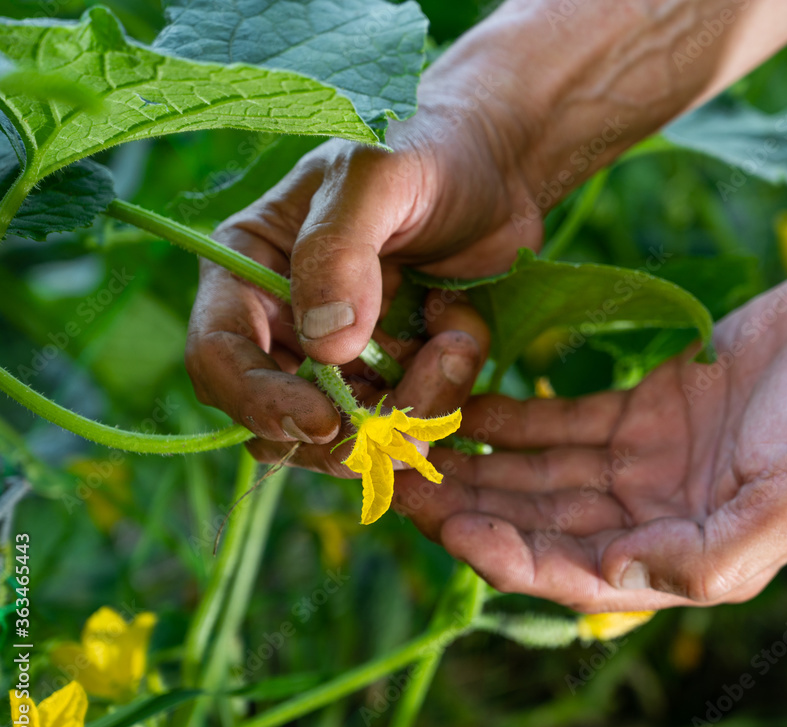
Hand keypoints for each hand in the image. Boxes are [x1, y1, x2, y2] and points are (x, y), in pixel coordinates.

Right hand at [184, 91, 540, 470]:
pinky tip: (465, 333)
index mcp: (248, 271)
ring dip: (409, 409)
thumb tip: (324, 344)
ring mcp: (339, 361)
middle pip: (277, 421)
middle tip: (405, 418)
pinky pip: (403, 424)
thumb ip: (339, 249)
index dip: (258, 402)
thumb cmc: (424, 155)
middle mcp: (283, 326)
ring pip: (347, 437)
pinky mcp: (391, 381)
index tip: (324, 421)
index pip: (217, 356)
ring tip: (459, 339)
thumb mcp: (375, 177)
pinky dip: (443, 397)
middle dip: (344, 431)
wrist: (495, 173)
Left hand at [396, 255, 786, 611]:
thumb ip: (705, 562)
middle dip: (471, 507)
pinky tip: (469, 405)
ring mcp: (645, 460)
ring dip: (481, 464)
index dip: (506, 554)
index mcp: (685, 556)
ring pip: (541, 471)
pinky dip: (516, 417)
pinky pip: (563, 420)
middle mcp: (654, 516)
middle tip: (401, 483)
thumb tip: (612, 580)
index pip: (573, 569)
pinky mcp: (644, 407)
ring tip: (420, 444)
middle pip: (540, 521)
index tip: (448, 526)